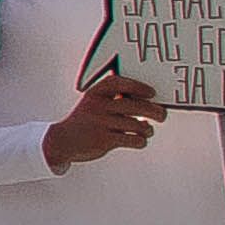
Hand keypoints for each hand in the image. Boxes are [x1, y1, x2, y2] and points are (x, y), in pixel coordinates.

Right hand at [43, 69, 169, 171]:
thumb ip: (114, 99)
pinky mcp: (104, 141)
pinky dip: (141, 141)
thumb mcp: (93, 104)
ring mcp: (101, 123)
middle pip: (135, 105)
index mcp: (95, 93)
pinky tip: (139, 140)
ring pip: (138, 125)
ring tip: (147, 130)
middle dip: (155, 111)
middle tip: (162, 115)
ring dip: (148, 129)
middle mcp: (98, 106)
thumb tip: (148, 102)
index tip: (152, 93)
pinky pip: (134, 140)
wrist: (62, 141)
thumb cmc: (86, 121)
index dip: (139, 87)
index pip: (120, 83)